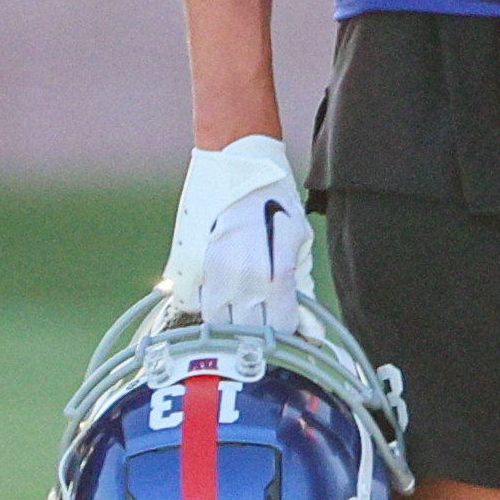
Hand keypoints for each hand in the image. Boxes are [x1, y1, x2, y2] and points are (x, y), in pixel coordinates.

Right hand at [162, 134, 313, 334]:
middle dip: (257, 327)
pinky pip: (189, 304)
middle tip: (262, 311)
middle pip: (247, 333)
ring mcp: (210, 275)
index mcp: (275, 275)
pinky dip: (201, 302)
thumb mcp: (299, 240)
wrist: (237, 165)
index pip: (279, 330)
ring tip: (239, 300)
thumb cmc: (275, 200)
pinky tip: (216, 285)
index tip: (284, 319)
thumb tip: (313, 331)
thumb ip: (303, 288)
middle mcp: (241, 280)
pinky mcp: (186, 265)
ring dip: (228, 319)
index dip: (285, 328)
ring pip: (216, 324)